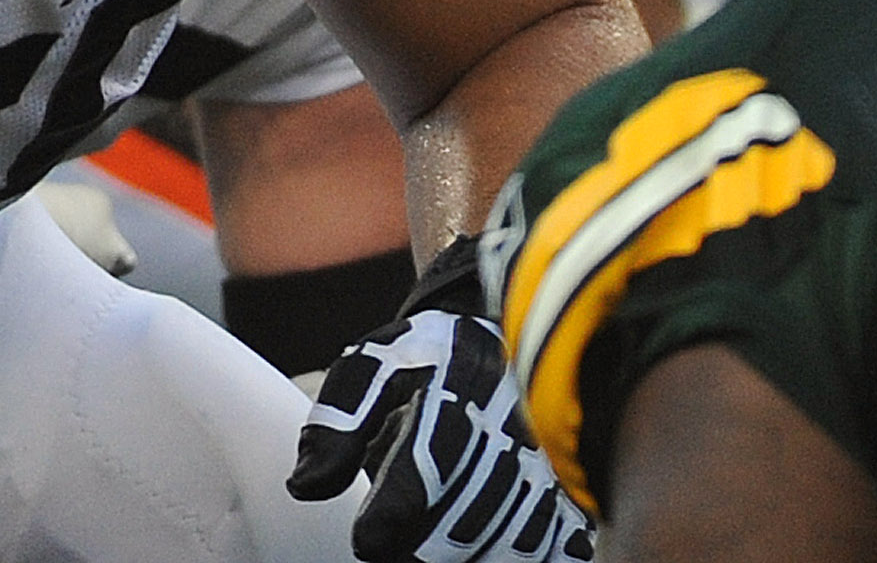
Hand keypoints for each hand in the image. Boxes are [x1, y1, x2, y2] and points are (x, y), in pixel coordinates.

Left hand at [289, 300, 593, 562]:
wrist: (512, 335)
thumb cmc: (431, 359)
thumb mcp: (376, 365)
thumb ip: (337, 422)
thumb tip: (303, 487)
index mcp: (458, 391)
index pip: (423, 474)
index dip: (387, 522)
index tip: (367, 540)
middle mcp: (510, 431)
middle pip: (458, 530)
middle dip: (418, 547)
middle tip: (398, 540)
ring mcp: (548, 468)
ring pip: (502, 551)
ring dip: (463, 554)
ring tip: (437, 533)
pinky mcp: (572, 499)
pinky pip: (553, 554)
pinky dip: (516, 558)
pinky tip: (486, 544)